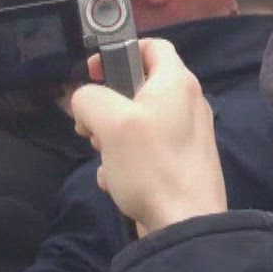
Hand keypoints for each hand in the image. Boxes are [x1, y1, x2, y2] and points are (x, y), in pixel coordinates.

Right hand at [70, 39, 226, 235]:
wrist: (185, 225)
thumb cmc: (151, 166)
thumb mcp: (110, 122)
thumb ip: (89, 99)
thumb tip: (85, 102)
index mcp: (177, 83)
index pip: (152, 46)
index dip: (119, 51)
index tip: (95, 73)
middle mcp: (187, 104)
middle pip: (138, 89)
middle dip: (107, 107)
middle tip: (92, 127)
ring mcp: (186, 137)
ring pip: (136, 124)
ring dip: (111, 140)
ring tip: (105, 159)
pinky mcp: (180, 165)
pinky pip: (145, 153)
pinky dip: (125, 164)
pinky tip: (117, 183)